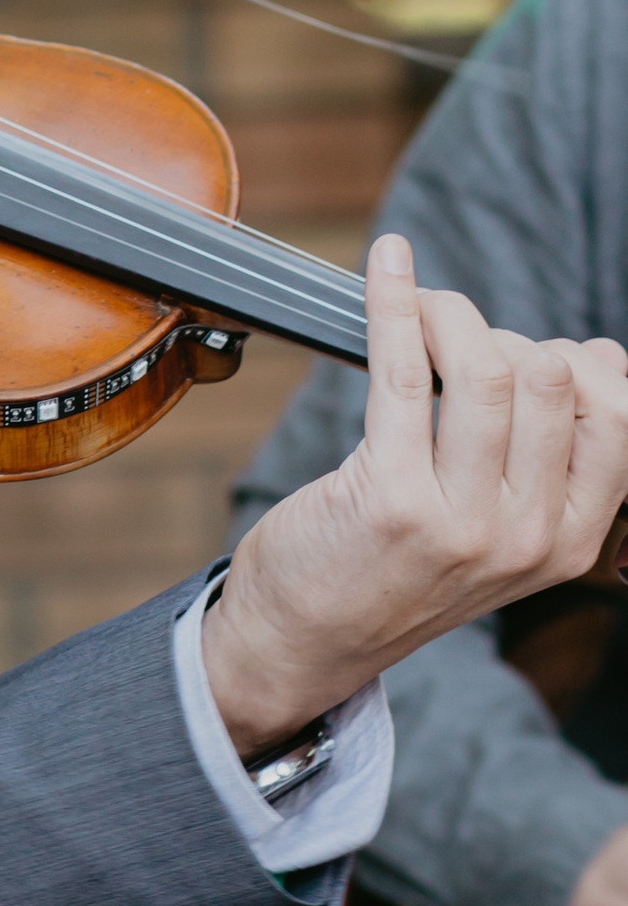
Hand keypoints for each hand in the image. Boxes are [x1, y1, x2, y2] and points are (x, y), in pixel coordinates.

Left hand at [205, 233, 627, 755]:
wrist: (309, 640)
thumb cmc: (400, 569)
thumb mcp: (506, 532)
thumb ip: (559, 459)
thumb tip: (606, 357)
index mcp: (572, 543)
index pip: (619, 417)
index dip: (576, 363)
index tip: (528, 353)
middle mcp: (527, 537)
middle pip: (550, 380)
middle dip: (503, 338)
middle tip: (454, 346)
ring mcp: (462, 523)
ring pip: (486, 369)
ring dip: (448, 315)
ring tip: (420, 311)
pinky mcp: (390, 498)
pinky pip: (405, 370)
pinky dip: (395, 303)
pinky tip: (387, 265)